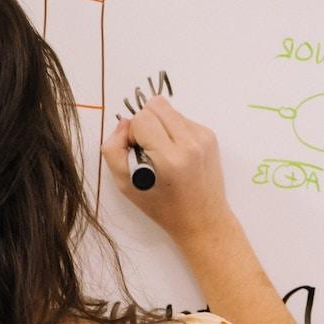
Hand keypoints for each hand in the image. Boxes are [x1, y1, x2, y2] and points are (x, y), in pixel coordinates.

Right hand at [102, 95, 236, 246]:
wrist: (202, 219)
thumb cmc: (162, 207)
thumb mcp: (126, 185)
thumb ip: (113, 150)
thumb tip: (124, 122)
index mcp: (170, 158)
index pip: (142, 118)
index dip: (133, 132)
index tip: (137, 151)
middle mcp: (190, 144)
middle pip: (157, 105)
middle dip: (145, 122)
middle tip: (147, 147)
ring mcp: (204, 138)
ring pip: (170, 110)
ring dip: (160, 125)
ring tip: (162, 152)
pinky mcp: (211, 136)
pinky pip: (183, 118)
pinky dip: (174, 130)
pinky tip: (176, 153)